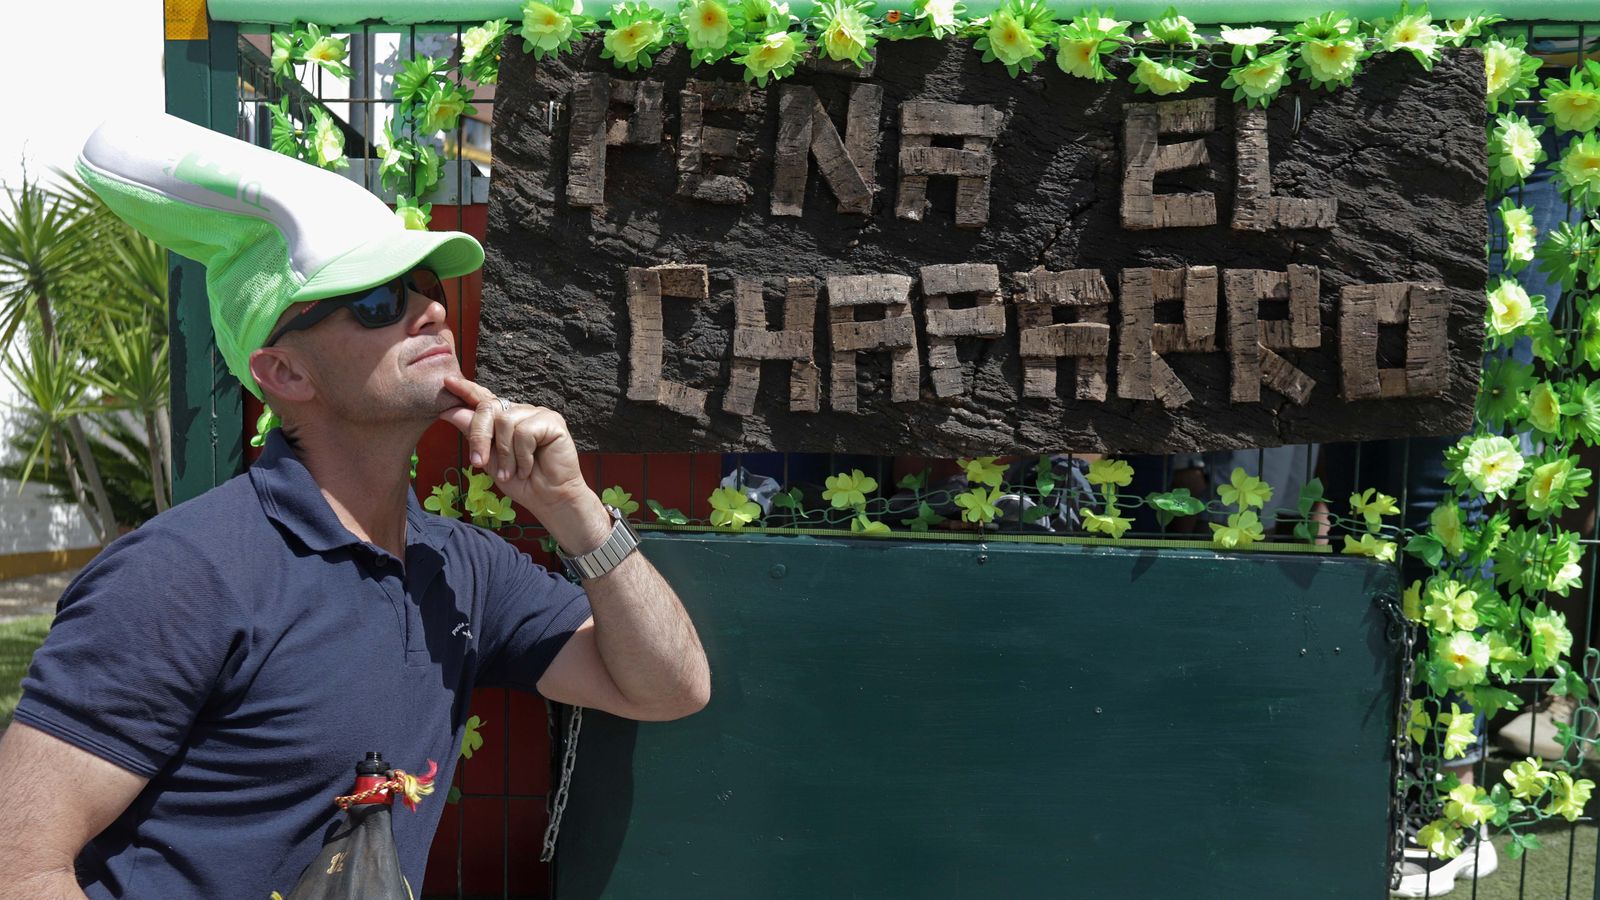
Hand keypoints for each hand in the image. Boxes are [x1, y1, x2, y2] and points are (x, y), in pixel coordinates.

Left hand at [436, 376, 602, 541]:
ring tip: (511, 472)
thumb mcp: (489, 459)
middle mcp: (520, 412)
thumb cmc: (521, 482)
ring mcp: (537, 414)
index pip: (484, 399)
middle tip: (479, 463)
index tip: (448, 382)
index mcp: (505, 419)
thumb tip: (450, 412)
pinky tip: (528, 467)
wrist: (548, 499)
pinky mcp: (552, 421)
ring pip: (505, 421)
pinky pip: (525, 431)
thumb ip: (474, 435)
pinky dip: (522, 455)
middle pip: (489, 408)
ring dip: (505, 454)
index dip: (466, 389)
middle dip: (479, 436)